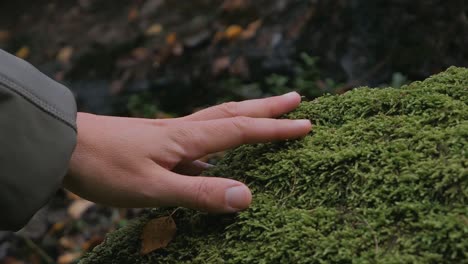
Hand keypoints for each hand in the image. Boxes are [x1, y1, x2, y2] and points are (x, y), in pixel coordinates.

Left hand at [64, 92, 310, 212]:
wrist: (64, 146)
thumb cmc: (105, 166)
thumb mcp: (154, 187)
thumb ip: (200, 191)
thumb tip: (247, 196)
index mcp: (188, 138)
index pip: (242, 130)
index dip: (276, 130)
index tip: (306, 124)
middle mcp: (184, 130)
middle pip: (234, 113)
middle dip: (267, 108)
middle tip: (295, 99)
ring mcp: (171, 135)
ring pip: (218, 121)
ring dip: (247, 116)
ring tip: (267, 115)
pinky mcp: (159, 143)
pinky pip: (200, 138)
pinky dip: (220, 138)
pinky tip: (219, 154)